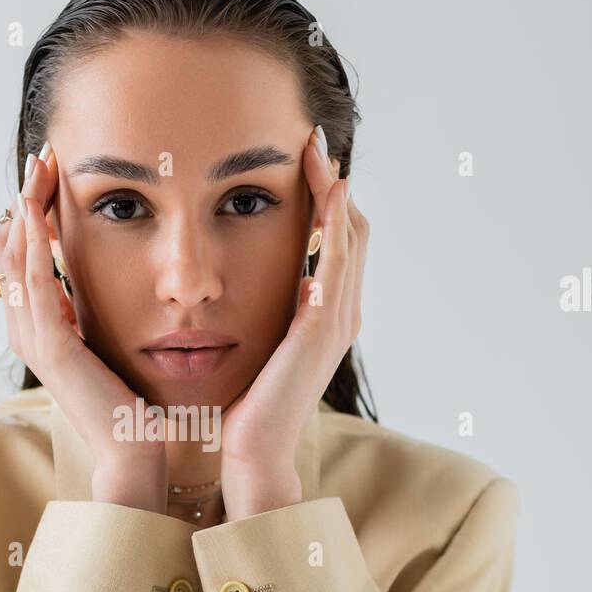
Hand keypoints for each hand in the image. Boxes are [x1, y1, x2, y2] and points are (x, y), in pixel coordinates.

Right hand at [0, 146, 167, 510]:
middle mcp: (25, 331)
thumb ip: (89, 316)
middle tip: (40, 156)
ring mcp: (34, 340)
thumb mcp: (104, 345)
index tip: (48, 175)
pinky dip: (36, 245)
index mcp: (36, 329)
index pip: (19, 258)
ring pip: (16, 259)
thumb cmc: (127, 403)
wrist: (133, 450)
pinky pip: (37, 285)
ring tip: (38, 167)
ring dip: (27, 208)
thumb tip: (91, 283)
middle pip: (9, 249)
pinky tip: (42, 213)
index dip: (28, 213)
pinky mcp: (54, 348)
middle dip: (24, 199)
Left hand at [218, 131, 369, 517]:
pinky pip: (335, 262)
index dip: (325, 198)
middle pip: (350, 230)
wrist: (250, 454)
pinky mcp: (322, 328)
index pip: (335, 242)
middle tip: (313, 137)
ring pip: (349, 238)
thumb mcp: (253, 347)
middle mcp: (341, 314)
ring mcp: (337, 321)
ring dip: (335, 190)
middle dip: (334, 182)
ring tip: (318, 150)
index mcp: (324, 317)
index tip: (302, 158)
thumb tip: (240, 280)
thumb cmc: (242, 408)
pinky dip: (334, 223)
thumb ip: (260, 314)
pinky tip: (327, 190)